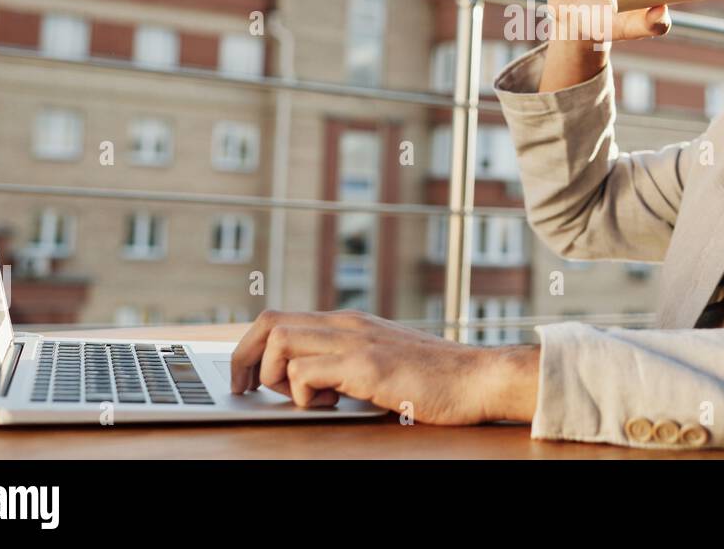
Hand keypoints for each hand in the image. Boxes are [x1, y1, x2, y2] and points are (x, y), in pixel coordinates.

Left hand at [228, 309, 539, 424]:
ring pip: (281, 341)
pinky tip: (335, 405)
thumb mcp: (383, 361)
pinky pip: (308, 373)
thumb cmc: (435, 378)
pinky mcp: (368, 366)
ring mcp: (357, 342)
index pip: (280, 318)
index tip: (245, 378)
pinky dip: (306, 395)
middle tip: (247, 390)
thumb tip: (309, 381)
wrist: (478, 378)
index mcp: (349, 323)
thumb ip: (349, 363)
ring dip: (278, 377)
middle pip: (269, 321)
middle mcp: (348, 324)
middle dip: (244, 358)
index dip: (250, 347)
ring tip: (307, 398)